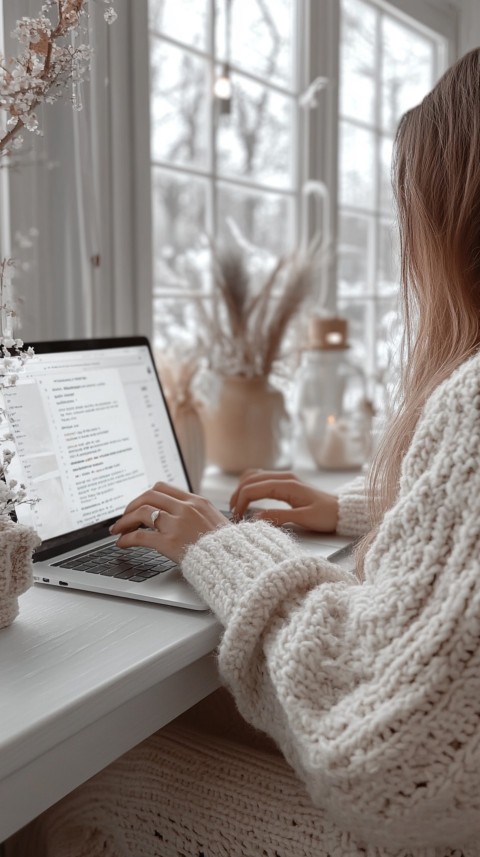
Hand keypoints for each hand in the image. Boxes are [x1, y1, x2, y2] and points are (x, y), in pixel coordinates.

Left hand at [109, 482, 227, 563]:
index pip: (162, 487)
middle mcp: (185, 509)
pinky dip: (127, 539)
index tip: (138, 504)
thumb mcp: (214, 520)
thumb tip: (176, 514)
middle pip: (148, 496)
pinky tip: (122, 544)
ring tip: (118, 530)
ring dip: (125, 521)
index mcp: (196, 501)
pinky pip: (140, 536)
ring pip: (141, 513)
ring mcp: (177, 525)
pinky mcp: (170, 543)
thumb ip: (195, 514)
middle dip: (131, 505)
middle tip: (124, 516)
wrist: (233, 562)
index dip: (145, 495)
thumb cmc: (226, 546)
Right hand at [230, 470, 338, 532]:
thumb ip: (278, 516)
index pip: (254, 488)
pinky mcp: (286, 483)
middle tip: (234, 513)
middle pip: (250, 480)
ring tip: (238, 506)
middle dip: (238, 495)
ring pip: (254, 476)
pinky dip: (251, 486)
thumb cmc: (326, 515)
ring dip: (242, 488)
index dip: (241, 502)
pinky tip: (249, 498)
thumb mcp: (304, 518)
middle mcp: (284, 477)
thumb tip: (255, 518)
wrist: (342, 510)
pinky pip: (262, 479)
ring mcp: (284, 478)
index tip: (238, 517)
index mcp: (287, 484)